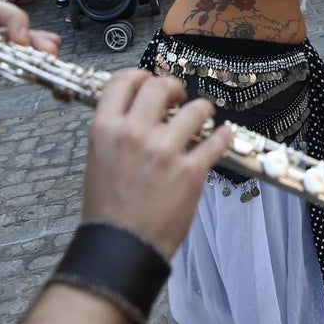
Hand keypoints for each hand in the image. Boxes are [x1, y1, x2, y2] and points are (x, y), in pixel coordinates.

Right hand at [84, 71, 231, 257]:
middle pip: (159, 86)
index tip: (149, 81)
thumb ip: (117, 131)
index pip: (122, 81)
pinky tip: (222, 136)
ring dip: (202, 110)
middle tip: (179, 97)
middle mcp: (133, 134)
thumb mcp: (99, 159)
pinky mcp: (189, 172)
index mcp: (105, 129)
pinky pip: (216, 140)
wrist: (120, 247)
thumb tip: (138, 111)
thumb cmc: (109, 210)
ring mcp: (163, 152)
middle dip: (174, 87)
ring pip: (195, 109)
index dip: (140, 76)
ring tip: (203, 117)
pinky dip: (223, 136)